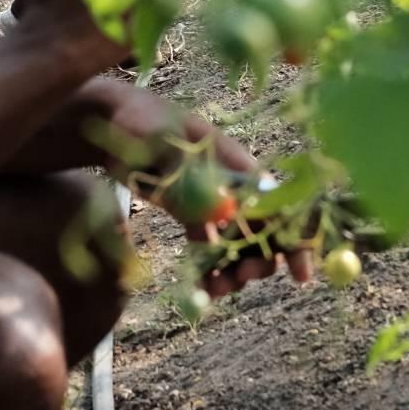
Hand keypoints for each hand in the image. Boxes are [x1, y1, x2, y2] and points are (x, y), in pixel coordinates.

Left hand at [93, 87, 314, 297]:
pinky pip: (209, 246)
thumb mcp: (163, 139)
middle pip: (266, 229)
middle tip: (242, 278)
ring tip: (214, 290)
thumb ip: (191, 171)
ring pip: (238, 243)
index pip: (281, 202)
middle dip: (263, 260)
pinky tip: (201, 290)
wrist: (109, 121)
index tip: (299, 274)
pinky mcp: (190, 211)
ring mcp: (211, 199)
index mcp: (236, 163)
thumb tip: (224, 205)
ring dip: (235, 270)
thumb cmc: (140, 120)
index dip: (297, 238)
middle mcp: (231, 183)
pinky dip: (209, 269)